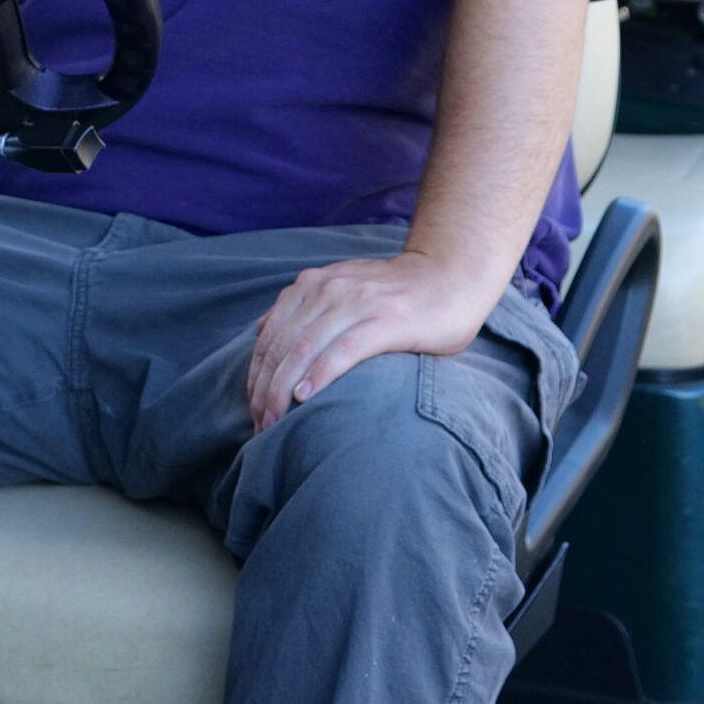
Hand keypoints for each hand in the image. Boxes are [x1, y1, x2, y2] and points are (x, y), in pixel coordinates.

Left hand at [245, 249, 497, 432]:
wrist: (450, 277)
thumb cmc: (396, 294)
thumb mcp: (342, 289)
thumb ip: (304, 306)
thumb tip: (262, 329)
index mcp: (313, 284)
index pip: (269, 336)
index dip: (255, 377)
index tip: (252, 411)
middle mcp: (329, 288)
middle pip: (282, 346)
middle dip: (265, 390)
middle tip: (260, 426)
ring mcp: (358, 302)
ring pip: (304, 349)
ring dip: (283, 391)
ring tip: (275, 424)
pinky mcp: (387, 321)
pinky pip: (344, 350)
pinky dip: (320, 375)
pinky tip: (306, 397)